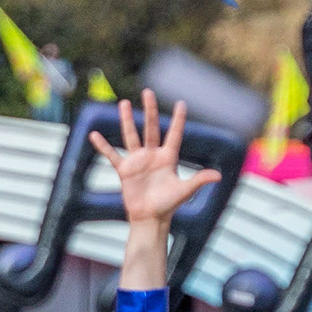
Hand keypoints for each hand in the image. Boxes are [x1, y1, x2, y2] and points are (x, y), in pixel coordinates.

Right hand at [108, 92, 217, 228]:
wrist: (150, 218)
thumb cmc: (169, 205)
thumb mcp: (185, 191)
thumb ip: (199, 180)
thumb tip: (218, 176)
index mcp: (168, 157)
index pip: (174, 134)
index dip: (178, 120)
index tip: (181, 103)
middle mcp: (152, 155)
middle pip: (151, 128)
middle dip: (150, 110)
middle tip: (148, 92)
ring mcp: (137, 161)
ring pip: (131, 136)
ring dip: (127, 120)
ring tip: (124, 104)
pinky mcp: (125, 170)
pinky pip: (112, 155)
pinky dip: (103, 146)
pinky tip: (94, 135)